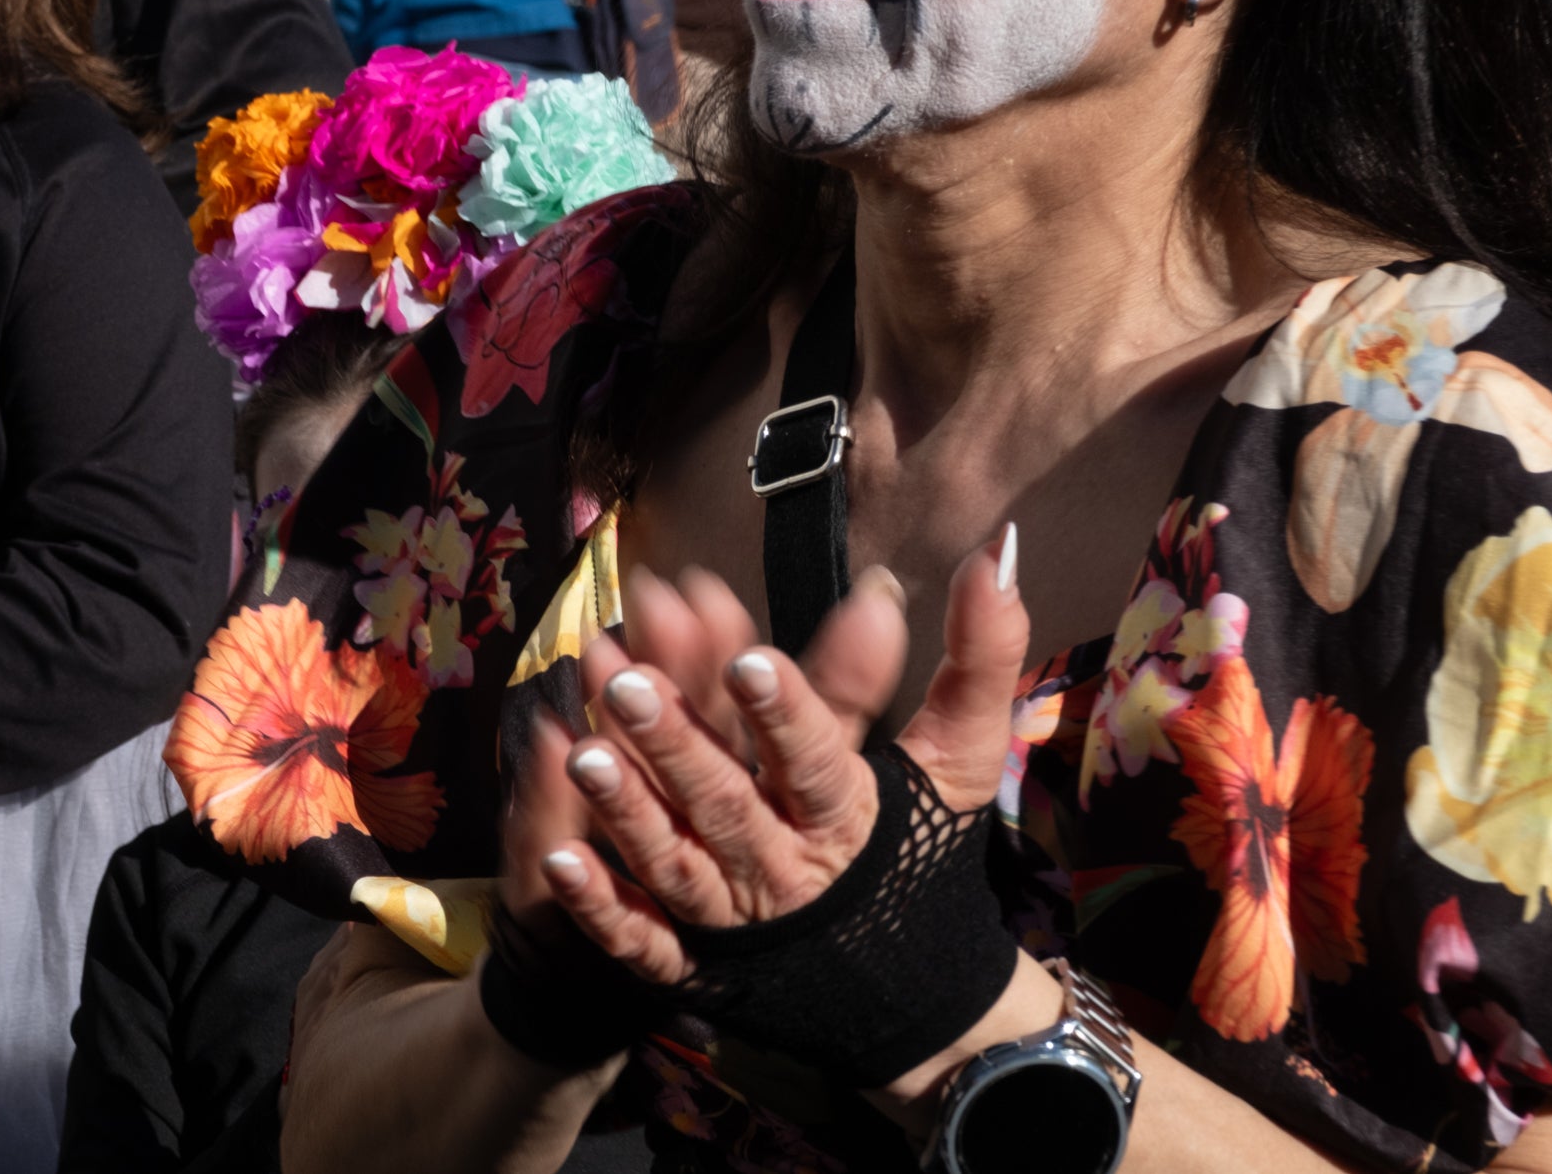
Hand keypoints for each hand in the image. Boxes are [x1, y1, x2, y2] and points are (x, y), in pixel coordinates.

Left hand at [514, 534, 1026, 982]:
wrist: (920, 1000)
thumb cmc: (928, 852)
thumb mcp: (962, 757)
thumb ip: (979, 657)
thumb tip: (994, 550)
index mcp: (851, 822)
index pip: (818, 763)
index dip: (787, 716)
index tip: (750, 660)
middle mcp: (788, 874)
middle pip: (727, 809)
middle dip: (677, 748)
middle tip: (625, 684)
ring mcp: (737, 925)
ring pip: (675, 867)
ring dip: (628, 812)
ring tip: (583, 751)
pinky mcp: (697, 967)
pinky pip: (643, 942)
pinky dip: (601, 907)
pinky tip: (557, 858)